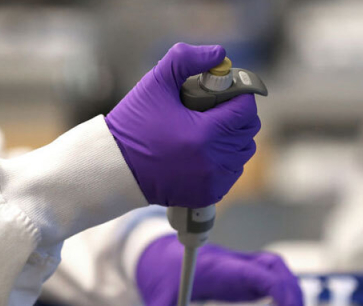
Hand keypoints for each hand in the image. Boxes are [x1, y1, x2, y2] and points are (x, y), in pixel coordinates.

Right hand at [105, 43, 260, 207]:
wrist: (115, 167)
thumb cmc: (134, 124)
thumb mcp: (155, 83)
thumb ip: (185, 60)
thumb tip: (218, 54)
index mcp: (204, 133)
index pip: (245, 110)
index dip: (238, 96)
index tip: (224, 92)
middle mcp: (213, 160)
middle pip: (247, 131)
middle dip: (236, 116)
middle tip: (216, 109)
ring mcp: (212, 180)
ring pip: (242, 153)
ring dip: (232, 138)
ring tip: (210, 129)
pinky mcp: (208, 194)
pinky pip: (232, 173)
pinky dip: (225, 161)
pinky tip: (206, 151)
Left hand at [136, 235, 305, 305]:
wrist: (153, 252)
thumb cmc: (158, 273)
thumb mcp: (156, 303)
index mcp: (219, 268)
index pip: (260, 272)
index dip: (282, 292)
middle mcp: (234, 264)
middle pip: (276, 267)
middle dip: (294, 295)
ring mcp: (238, 267)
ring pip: (275, 269)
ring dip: (291, 292)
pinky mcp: (238, 274)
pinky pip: (267, 277)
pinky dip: (280, 293)